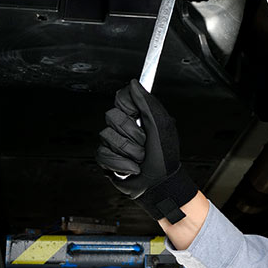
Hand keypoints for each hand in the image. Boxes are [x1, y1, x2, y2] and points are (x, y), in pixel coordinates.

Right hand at [96, 80, 197, 222]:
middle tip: (145, 143)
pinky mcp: (105, 159)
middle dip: (132, 133)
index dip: (129, 107)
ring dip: (130, 151)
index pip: (121, 97)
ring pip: (107, 136)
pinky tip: (132, 168)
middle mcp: (123, 127)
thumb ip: (148, 102)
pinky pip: (103, 154)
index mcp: (138, 116)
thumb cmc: (164, 157)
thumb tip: (134, 83)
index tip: (140, 117)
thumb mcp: (161, 126)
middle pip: (112, 116)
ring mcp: (113, 142)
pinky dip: (122, 164)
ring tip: (140, 158)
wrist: (160, 184)